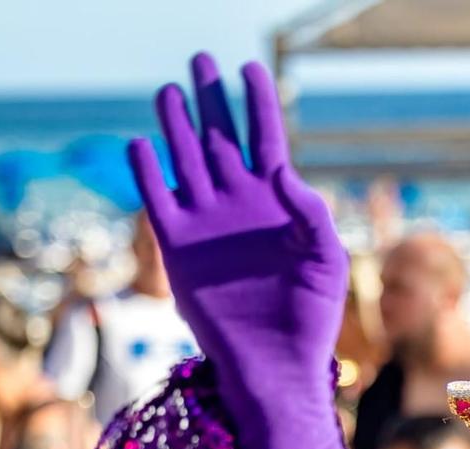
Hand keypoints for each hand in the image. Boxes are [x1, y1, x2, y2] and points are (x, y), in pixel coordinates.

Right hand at [130, 54, 348, 421]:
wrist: (275, 366)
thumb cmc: (310, 318)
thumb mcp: (327, 260)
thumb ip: (308, 211)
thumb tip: (280, 169)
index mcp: (277, 203)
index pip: (265, 138)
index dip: (257, 102)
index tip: (249, 68)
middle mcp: (238, 205)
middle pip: (220, 138)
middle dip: (211, 99)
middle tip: (201, 61)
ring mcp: (206, 223)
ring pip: (186, 160)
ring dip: (177, 125)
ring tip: (170, 91)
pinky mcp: (178, 249)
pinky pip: (158, 200)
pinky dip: (149, 173)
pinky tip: (142, 144)